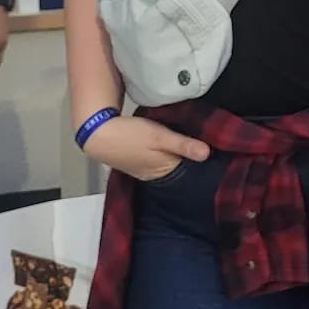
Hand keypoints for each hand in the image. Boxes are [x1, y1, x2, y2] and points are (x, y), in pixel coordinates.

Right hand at [82, 114, 210, 181]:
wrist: (97, 134)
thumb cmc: (130, 135)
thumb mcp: (160, 136)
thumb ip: (183, 145)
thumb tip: (208, 154)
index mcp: (162, 171)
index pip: (188, 167)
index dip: (198, 155)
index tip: (211, 143)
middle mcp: (154, 174)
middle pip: (177, 164)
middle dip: (188, 154)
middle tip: (201, 136)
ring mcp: (143, 169)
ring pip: (166, 160)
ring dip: (174, 150)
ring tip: (187, 135)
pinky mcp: (135, 160)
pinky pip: (156, 157)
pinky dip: (162, 150)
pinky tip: (165, 139)